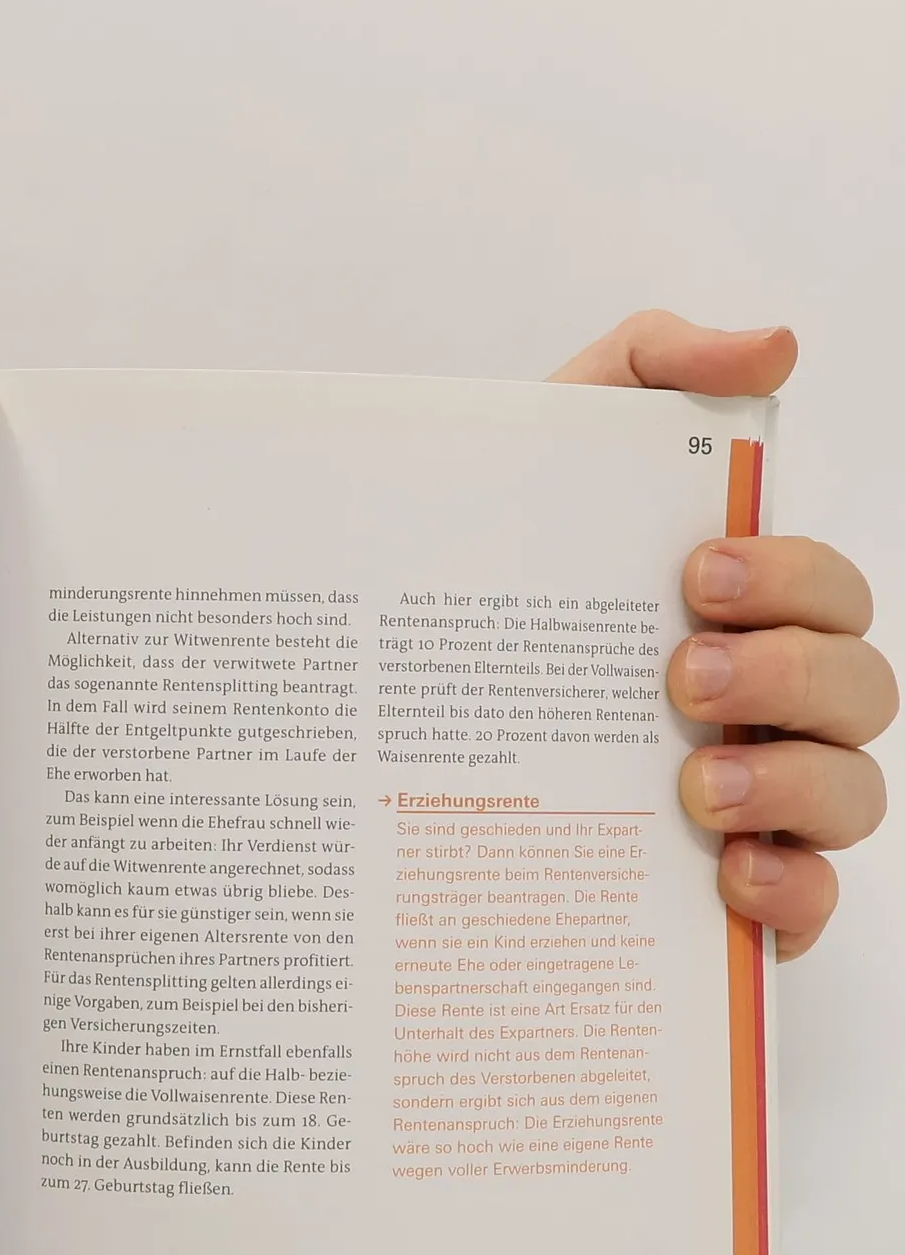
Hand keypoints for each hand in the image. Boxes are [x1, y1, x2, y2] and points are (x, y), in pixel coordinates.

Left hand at [550, 311, 892, 958]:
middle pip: (858, 690)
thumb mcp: (553, 446)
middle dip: (784, 674)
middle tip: (680, 673)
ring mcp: (760, 803)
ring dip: (791, 785)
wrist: (395, 697)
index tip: (694, 574)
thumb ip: (652, 365)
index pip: (828, 589)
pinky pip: (811, 907)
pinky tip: (731, 878)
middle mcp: (771, 706)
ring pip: (851, 797)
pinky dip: (792, 895)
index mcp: (749, 613)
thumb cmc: (501, 578)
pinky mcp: (729, 895)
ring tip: (694, 782)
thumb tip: (771, 347)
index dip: (789, 575)